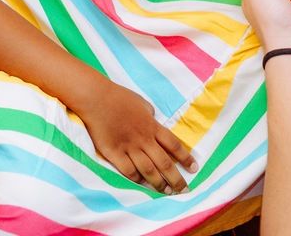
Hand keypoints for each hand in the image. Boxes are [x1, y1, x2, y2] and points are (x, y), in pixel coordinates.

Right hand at [75, 82, 197, 193]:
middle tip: (184, 190)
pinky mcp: (114, 153)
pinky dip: (137, 179)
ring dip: (159, 183)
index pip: (174, 145)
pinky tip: (142, 185)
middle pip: (165, 162)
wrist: (96, 98)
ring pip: (149, 170)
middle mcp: (144, 139)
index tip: (194, 169)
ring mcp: (129, 147)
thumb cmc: (119, 97)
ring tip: (166, 192)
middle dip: (176, 178)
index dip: (185, 158)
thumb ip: (151, 116)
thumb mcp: (142, 103)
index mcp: (152, 126)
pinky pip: (128, 171)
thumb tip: (155, 122)